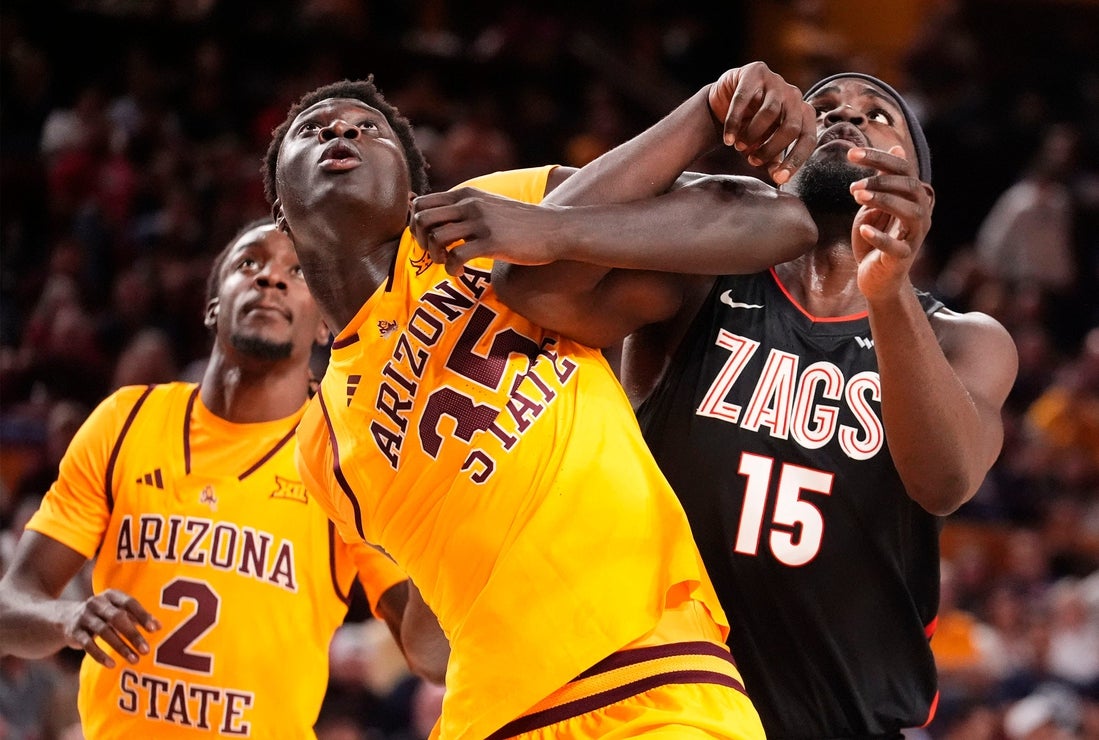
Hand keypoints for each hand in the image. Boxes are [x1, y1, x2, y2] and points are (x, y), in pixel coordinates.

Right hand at [64, 589, 159, 666]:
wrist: (66, 618)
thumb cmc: (103, 615)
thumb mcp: (118, 611)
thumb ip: (137, 617)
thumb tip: (160, 626)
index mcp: (111, 595)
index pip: (129, 603)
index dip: (142, 615)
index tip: (155, 630)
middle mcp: (97, 603)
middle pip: (117, 618)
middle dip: (133, 634)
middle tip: (146, 650)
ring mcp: (84, 617)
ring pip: (104, 632)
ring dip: (120, 647)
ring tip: (134, 659)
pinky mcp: (74, 632)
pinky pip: (88, 644)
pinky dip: (100, 655)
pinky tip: (112, 664)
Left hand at [410, 188, 564, 275]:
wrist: (556, 229)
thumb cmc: (522, 223)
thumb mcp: (490, 205)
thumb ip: (467, 208)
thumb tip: (443, 220)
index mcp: (467, 194)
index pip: (421, 203)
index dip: (415, 225)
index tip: (427, 240)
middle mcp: (470, 204)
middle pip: (422, 219)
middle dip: (420, 241)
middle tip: (434, 255)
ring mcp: (481, 223)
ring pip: (436, 238)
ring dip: (436, 257)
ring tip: (448, 264)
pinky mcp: (492, 243)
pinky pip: (456, 257)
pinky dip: (452, 269)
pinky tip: (460, 273)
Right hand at [707, 61, 816, 184]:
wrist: (727, 100)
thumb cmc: (751, 126)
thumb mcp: (763, 145)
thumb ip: (773, 160)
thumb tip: (779, 179)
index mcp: (803, 113)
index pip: (808, 138)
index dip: (795, 160)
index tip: (779, 178)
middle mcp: (794, 95)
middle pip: (791, 126)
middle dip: (771, 148)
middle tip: (752, 160)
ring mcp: (776, 81)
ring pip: (769, 112)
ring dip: (753, 135)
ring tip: (738, 147)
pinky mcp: (755, 71)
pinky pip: (744, 99)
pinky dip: (735, 122)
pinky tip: (728, 139)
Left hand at [848, 145, 934, 300]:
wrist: (876, 279)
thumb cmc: (874, 241)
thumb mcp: (874, 208)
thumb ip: (883, 183)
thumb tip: (897, 150)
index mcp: (912, 199)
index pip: (902, 170)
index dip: (878, 158)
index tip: (850, 153)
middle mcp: (920, 214)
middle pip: (910, 186)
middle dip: (881, 179)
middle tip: (854, 183)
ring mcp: (914, 237)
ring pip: (911, 212)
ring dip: (885, 200)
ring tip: (857, 195)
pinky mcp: (903, 258)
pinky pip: (897, 246)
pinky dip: (880, 237)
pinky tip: (864, 229)